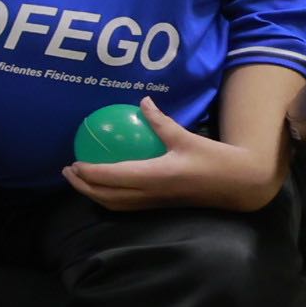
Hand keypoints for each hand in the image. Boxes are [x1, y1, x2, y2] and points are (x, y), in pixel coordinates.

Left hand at [66, 97, 284, 213]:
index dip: (88, 173)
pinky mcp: (158, 206)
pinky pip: (126, 205)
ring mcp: (153, 203)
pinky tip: (104, 185)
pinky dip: (109, 197)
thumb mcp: (185, 137)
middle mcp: (150, 194)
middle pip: (106, 196)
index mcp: (154, 176)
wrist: (237, 185)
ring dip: (93, 194)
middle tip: (67, 170)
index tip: (73, 162)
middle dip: (82, 186)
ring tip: (79, 179)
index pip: (111, 177)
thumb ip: (160, 120)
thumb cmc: (213, 159)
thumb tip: (142, 100)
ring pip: (114, 204)